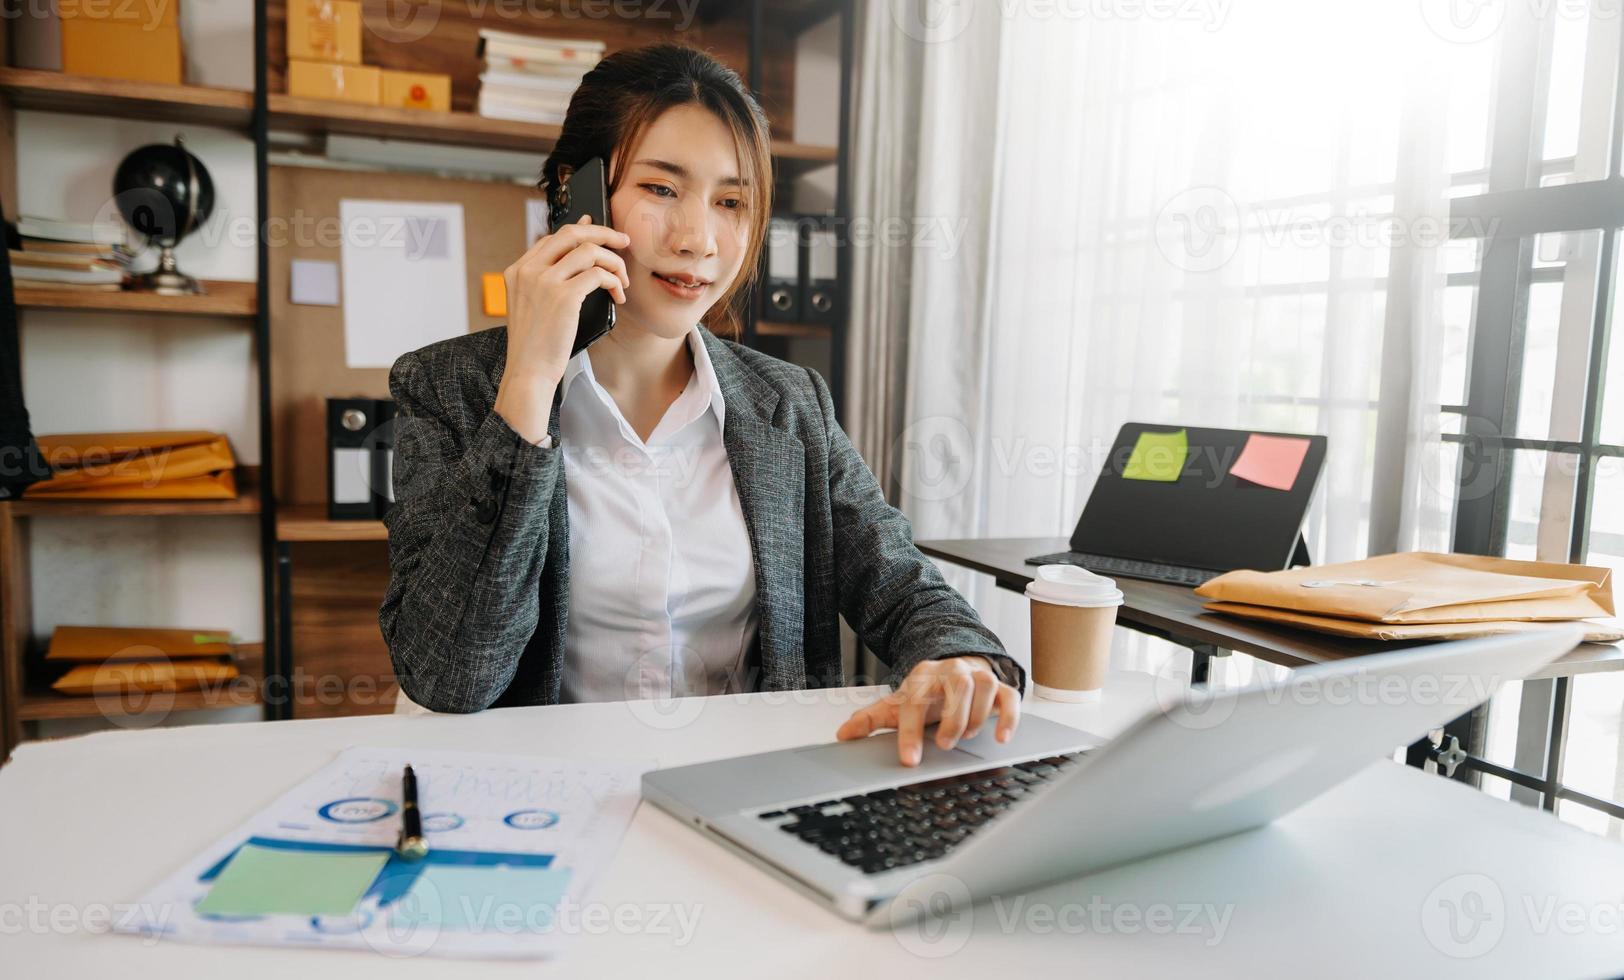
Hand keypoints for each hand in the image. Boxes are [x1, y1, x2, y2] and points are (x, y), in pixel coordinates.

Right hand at [494, 215, 630, 442]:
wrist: (528, 372)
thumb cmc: (536, 344)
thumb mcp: (533, 305)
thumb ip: (548, 280)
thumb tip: (577, 256)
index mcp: (518, 270)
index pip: (553, 237)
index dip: (583, 231)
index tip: (604, 237)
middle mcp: (528, 270)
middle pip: (572, 233)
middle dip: (604, 233)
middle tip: (624, 242)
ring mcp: (544, 281)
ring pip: (590, 250)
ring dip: (614, 262)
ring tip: (622, 282)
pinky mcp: (563, 296)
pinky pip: (598, 274)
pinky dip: (614, 281)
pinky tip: (618, 296)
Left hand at [835, 656, 1020, 766]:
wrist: (956, 667)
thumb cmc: (927, 693)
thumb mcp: (897, 704)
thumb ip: (870, 720)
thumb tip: (843, 734)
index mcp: (922, 677)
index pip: (914, 702)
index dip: (910, 732)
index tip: (909, 759)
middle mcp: (951, 671)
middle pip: (957, 686)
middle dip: (952, 718)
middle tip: (945, 744)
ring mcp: (977, 677)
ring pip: (984, 686)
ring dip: (977, 716)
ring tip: (968, 736)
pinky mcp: (1000, 687)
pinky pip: (1010, 696)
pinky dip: (1009, 717)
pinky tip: (1001, 737)